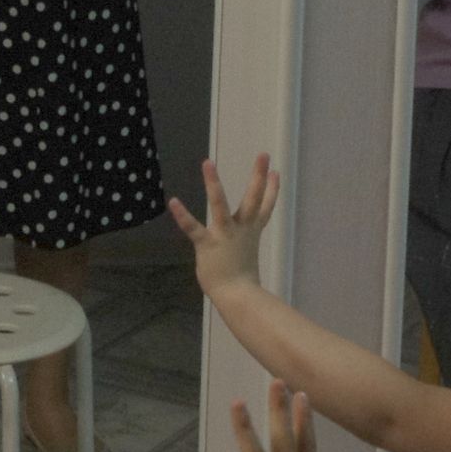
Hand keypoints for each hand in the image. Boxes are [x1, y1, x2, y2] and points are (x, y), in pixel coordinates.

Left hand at [166, 156, 278, 297]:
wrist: (237, 297)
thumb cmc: (241, 279)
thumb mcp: (246, 254)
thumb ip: (244, 243)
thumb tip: (243, 243)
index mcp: (251, 232)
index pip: (265, 207)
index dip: (272, 190)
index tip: (275, 172)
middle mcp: (241, 229)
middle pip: (253, 198)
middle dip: (258, 176)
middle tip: (264, 154)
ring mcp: (224, 234)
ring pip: (219, 205)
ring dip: (213, 183)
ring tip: (208, 162)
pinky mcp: (207, 243)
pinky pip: (193, 228)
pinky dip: (183, 216)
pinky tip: (174, 201)